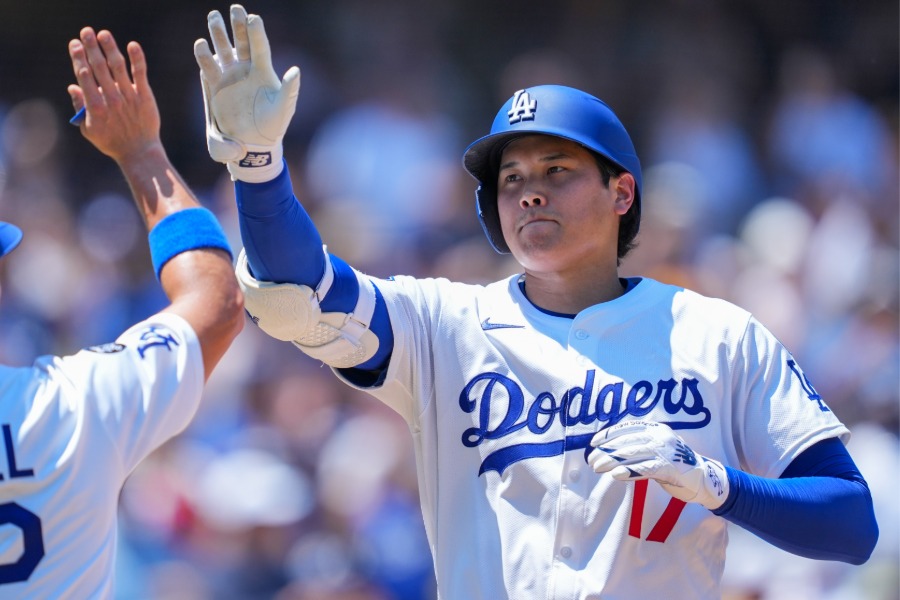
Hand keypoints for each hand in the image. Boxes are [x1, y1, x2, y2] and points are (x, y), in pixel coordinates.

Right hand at [67, 28, 161, 163]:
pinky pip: (140, 74)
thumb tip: (72, 86)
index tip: (75, 44)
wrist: (139, 151)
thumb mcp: (89, 129)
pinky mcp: (144, 96)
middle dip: (90, 48)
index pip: (84, 76)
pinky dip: (137, 59)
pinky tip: (133, 45)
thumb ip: (80, 107)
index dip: (79, 58)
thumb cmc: (111, 142)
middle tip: (86, 32)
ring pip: (118, 67)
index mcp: (94, 106)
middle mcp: (111, 98)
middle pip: (99, 67)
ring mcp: (128, 96)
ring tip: (103, 34)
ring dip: (110, 48)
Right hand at [194, 4, 299, 182]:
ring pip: (222, 49)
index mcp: (263, 72)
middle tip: (234, 9)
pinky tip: (201, 45)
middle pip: (241, 41)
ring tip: (213, 16)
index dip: (256, 32)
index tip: (253, 18)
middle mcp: (246, 69)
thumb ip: (290, 90)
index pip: (260, 47)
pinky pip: (208, 67)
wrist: (254, 145)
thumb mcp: (284, 109)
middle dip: (237, 25)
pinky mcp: (216, 86)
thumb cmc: (273, 127)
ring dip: (218, 33)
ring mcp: (230, 76)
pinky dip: (204, 56)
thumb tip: (296, 71)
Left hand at [587, 420, 729, 509]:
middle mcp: (660, 436)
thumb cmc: (674, 464)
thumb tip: (608, 449)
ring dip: (611, 461)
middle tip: (592, 460)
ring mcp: (666, 451)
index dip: (608, 434)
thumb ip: (638, 446)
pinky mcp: (670, 467)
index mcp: (656, 429)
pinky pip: (644, 468)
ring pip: (632, 454)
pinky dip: (628, 471)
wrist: (703, 479)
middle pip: (626, 441)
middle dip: (606, 451)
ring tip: (598, 468)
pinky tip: (615, 475)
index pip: (627, 427)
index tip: (593, 443)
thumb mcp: (656, 449)